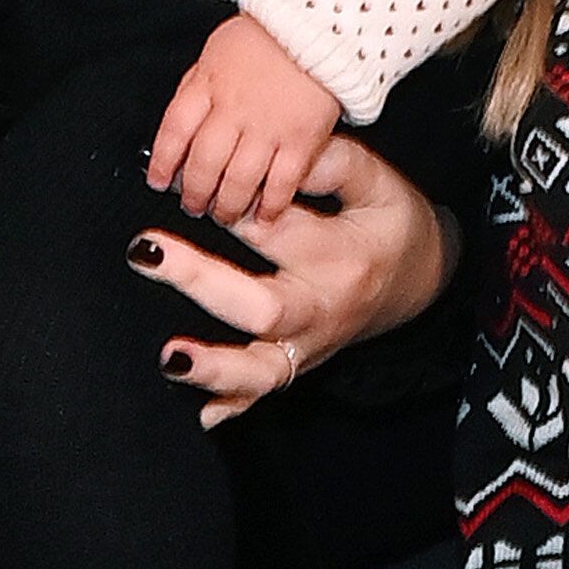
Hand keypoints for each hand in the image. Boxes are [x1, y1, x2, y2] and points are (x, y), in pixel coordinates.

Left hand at [130, 133, 450, 429]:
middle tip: (146, 250)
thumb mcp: (380, 185)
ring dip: (214, 367)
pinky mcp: (299, 363)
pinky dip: (232, 405)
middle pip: (260, 305)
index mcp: (340, 256)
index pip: (276, 230)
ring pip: (261, 368)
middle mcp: (322, 307)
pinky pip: (263, 393)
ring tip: (170, 357)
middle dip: (199, 280)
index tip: (191, 182)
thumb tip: (283, 154)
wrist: (422, 281)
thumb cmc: (392, 225)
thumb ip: (334, 164)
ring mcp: (309, 344)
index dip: (231, 206)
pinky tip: (200, 414)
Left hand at [147, 15, 350, 226]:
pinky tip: (263, 215)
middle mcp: (234, 109)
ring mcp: (269, 127)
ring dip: (227, 206)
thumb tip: (179, 126)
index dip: (161, 162)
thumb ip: (198, 86)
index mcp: (209, 83)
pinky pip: (282, 183)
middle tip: (192, 206)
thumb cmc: (270, 35)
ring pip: (238, 180)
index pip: (174, 131)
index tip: (158, 181)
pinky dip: (270, 205)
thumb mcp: (217, 50)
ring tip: (224, 215)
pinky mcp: (303, 140)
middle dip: (193, 193)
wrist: (322, 25)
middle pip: (203, 163)